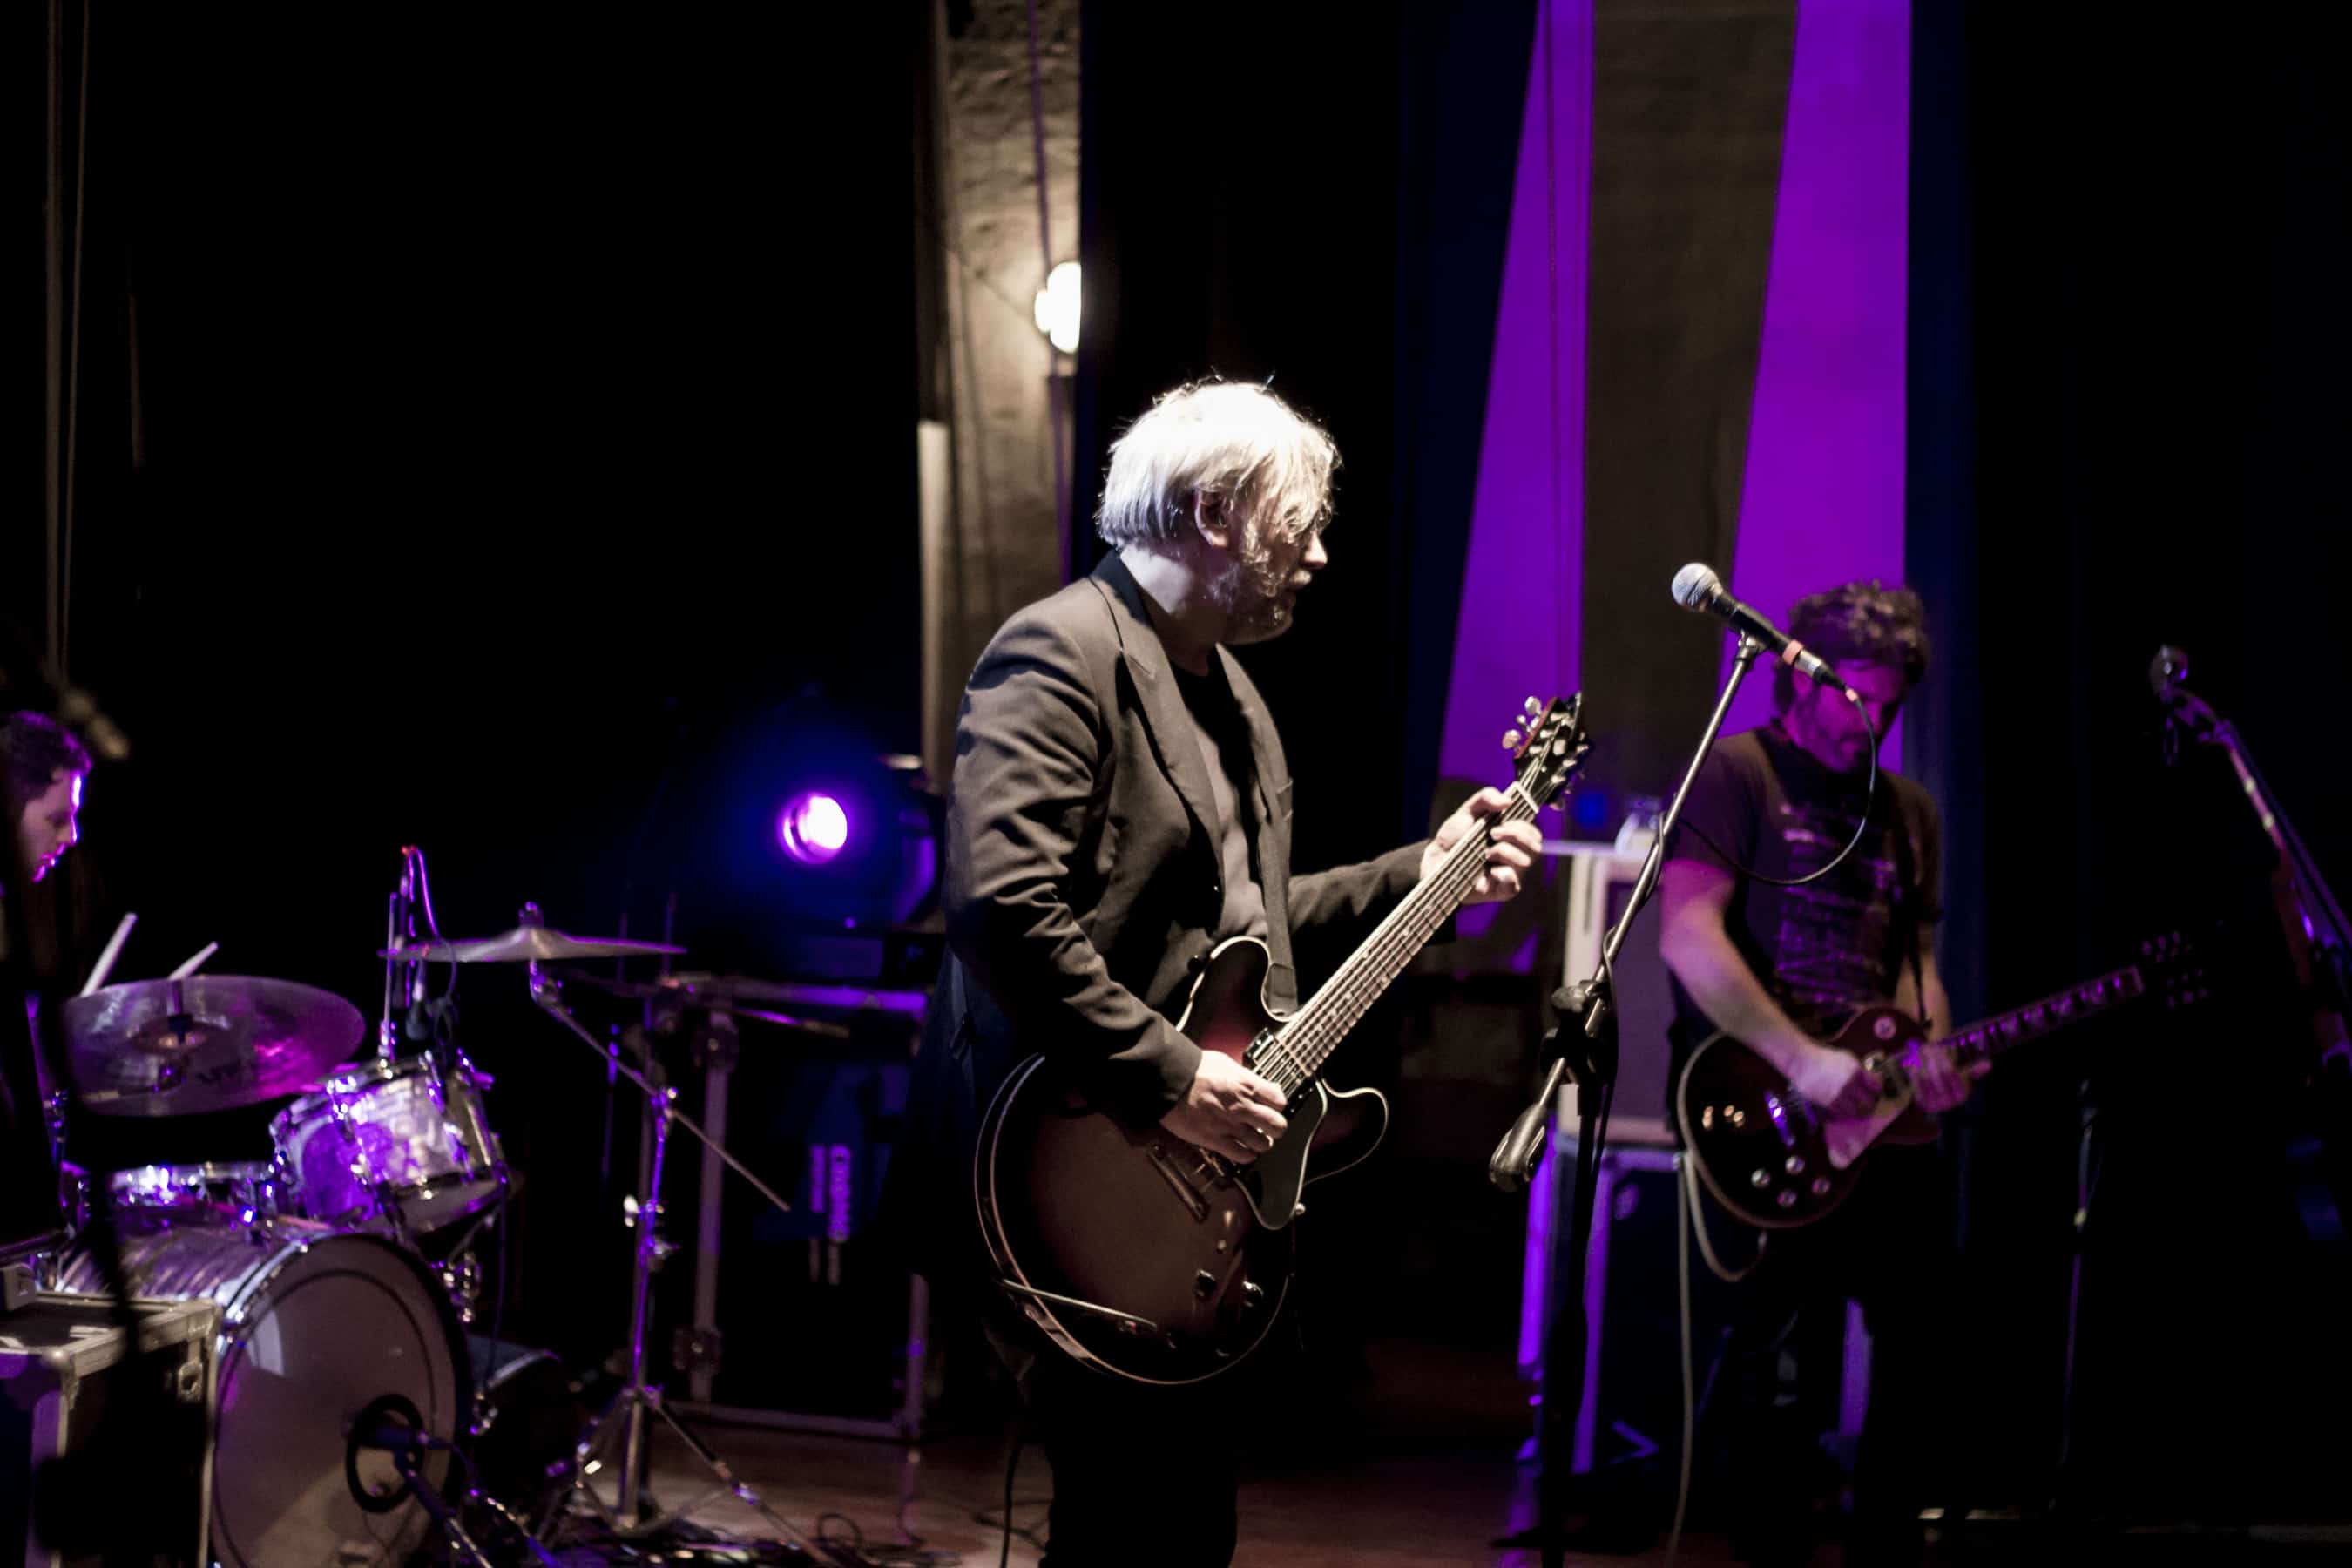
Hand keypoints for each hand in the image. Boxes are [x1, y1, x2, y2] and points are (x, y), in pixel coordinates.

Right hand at [1160, 1050, 1288, 1162]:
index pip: (1279, 1101)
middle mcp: (1243, 1107)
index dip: (1278, 1105)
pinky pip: (1242, 1155)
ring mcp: (1230, 1125)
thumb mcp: (1226, 1063)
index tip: (1273, 1107)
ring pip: (1263, 1144)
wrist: (1169, 1080)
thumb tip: (1260, 1083)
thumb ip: (1246, 1076)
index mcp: (1247, 1085)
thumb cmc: (1193, 1069)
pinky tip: (1244, 1151)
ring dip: (1262, 1143)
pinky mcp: (1216, 1140)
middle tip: (1271, 1127)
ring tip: (1257, 1140)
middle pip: (1277, 1126)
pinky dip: (1247, 1155)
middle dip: (1276, 1127)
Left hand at [1424, 787, 1541, 904]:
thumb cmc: (1454, 836)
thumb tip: (1508, 800)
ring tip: (1486, 853)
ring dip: (1505, 852)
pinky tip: (1491, 871)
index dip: (1523, 826)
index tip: (1502, 822)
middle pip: (1536, 847)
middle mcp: (1516, 856)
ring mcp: (1510, 874)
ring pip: (1526, 862)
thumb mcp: (1468, 810)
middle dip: (1516, 835)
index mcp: (1512, 838)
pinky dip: (1506, 875)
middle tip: (1493, 834)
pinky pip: (1514, 885)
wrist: (1436, 858)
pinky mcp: (1501, 891)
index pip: (1534, 834)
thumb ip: (1486, 797)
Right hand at [1789, 1042, 1883, 1120]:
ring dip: (1858, 1112)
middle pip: (1869, 1102)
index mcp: (1856, 1071)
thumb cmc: (1824, 1058)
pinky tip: (1844, 1110)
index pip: (1876, 1087)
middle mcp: (1849, 1084)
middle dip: (1871, 1104)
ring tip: (1858, 1111)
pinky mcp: (1827, 1103)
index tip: (1875, 1092)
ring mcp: (1838, 1095)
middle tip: (1870, 1105)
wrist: (1803, 1062)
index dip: (1877, 1091)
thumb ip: (1859, 1070)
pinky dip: (1844, 1114)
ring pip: (1856, 1112)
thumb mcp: (1846, 1058)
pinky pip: (1841, 1114)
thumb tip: (1869, 1081)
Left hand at [1908, 1042, 1988, 1112]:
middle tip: (1926, 1046)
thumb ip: (1974, 1070)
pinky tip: (1912, 1063)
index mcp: (1961, 1095)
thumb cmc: (1949, 1083)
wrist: (1934, 1099)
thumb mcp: (1963, 1077)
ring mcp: (1935, 1105)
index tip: (1937, 1047)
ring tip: (1918, 1052)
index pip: (1952, 1073)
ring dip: (1922, 1062)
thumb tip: (1989, 1064)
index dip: (1944, 1058)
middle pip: (1939, 1075)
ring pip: (1926, 1078)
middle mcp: (1950, 1103)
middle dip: (1932, 1058)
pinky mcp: (1922, 1105)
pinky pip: (1916, 1085)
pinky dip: (1914, 1072)